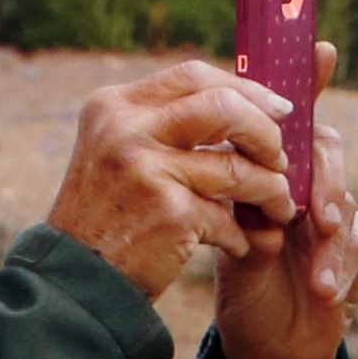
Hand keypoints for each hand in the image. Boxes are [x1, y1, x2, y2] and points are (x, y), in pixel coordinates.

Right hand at [42, 61, 296, 302]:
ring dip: (268, 190)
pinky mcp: (169, 213)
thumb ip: (163, 124)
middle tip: (282, 159)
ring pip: (235, 168)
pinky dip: (239, 235)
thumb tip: (240, 102)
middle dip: (264, 132)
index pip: (194, 76)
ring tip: (277, 207)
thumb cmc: (107, 218)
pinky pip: (227, 217)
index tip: (278, 110)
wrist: (75, 282)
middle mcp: (126, 129)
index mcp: (115, 106)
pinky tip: (238, 244)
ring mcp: (146, 169)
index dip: (246, 88)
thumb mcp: (117, 153)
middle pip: (222, 107)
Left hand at [211, 58, 357, 358]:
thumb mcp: (226, 233)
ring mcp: (335, 217)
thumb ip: (232, 192)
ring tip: (315, 270)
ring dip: (332, 238)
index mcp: (273, 170)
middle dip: (324, 177)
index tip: (320, 50)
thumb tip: (223, 150)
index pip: (293, 119)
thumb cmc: (241, 282)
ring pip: (348, 203)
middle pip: (328, 151)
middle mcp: (308, 184)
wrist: (263, 344)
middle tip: (310, 212)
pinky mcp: (357, 254)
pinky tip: (326, 291)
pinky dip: (344, 268)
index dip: (311, 81)